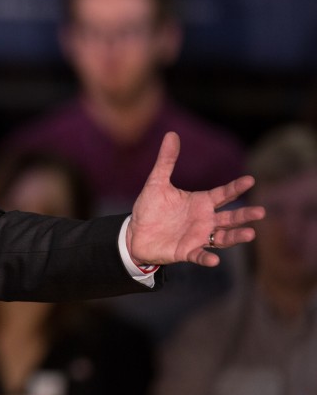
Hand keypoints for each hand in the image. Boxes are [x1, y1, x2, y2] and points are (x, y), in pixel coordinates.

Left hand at [127, 132, 264, 266]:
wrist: (134, 233)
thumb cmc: (149, 208)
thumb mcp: (156, 182)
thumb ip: (166, 161)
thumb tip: (172, 134)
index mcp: (200, 202)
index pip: (223, 194)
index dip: (236, 188)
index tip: (250, 180)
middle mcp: (204, 220)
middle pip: (230, 217)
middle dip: (245, 215)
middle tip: (260, 212)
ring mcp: (197, 236)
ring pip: (222, 238)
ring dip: (236, 236)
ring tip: (250, 234)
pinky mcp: (186, 251)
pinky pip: (200, 255)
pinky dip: (207, 258)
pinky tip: (215, 260)